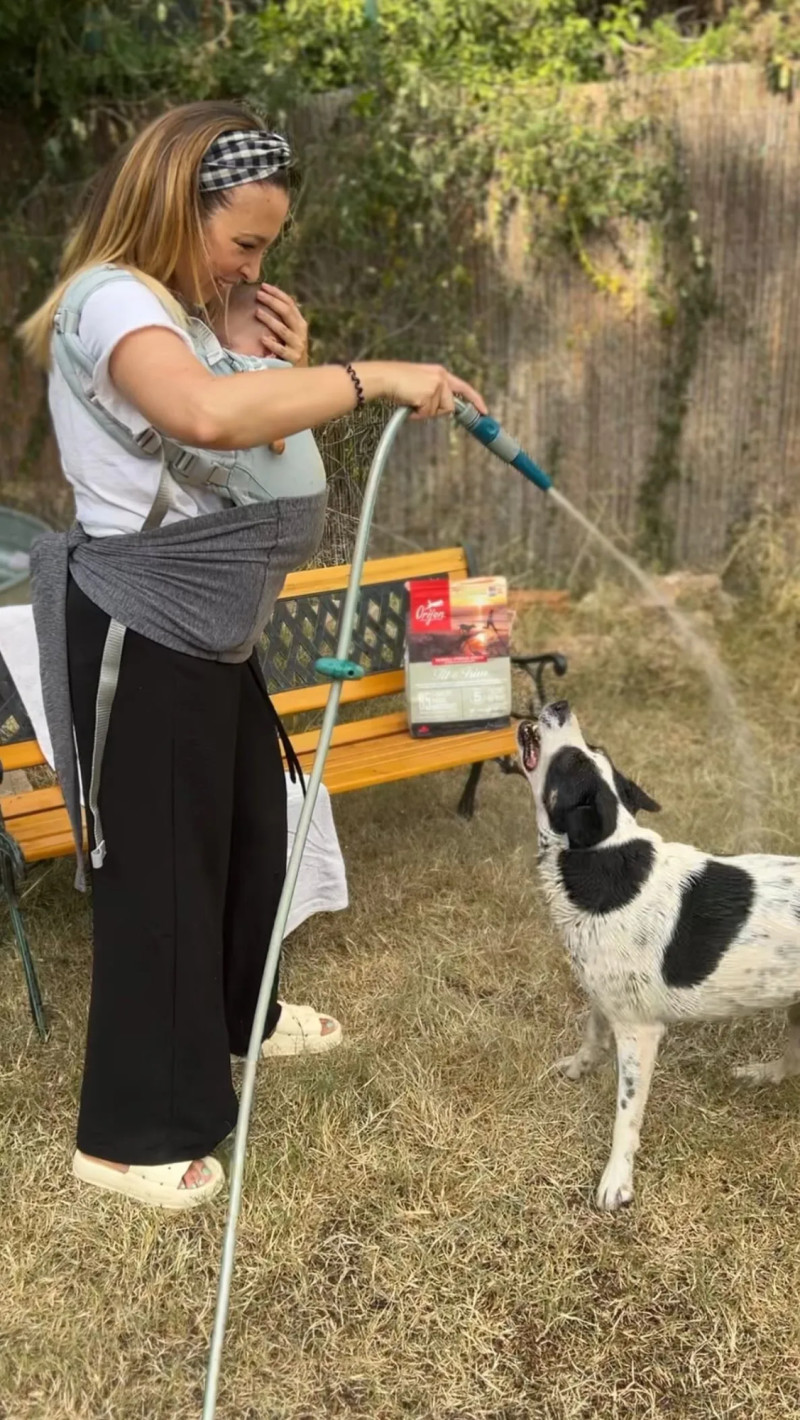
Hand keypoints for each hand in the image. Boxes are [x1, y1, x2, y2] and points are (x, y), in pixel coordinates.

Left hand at [254, 283, 308, 365]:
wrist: (299, 374)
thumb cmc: (289, 350)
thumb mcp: (289, 332)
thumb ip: (281, 318)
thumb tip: (264, 299)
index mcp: (300, 322)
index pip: (289, 303)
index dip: (277, 293)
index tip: (263, 286)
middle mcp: (301, 332)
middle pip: (287, 312)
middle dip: (272, 301)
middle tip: (258, 294)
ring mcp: (298, 346)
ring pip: (283, 330)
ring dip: (269, 320)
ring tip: (257, 312)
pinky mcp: (293, 359)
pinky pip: (281, 350)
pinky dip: (272, 344)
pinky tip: (263, 338)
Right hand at [372, 362, 486, 419]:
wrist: (384, 377)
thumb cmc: (397, 382)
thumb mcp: (421, 384)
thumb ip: (434, 394)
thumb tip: (441, 410)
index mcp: (440, 373)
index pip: (464, 388)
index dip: (476, 400)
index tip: (484, 411)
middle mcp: (441, 378)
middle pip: (449, 406)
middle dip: (435, 411)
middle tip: (418, 405)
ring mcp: (436, 386)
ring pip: (437, 412)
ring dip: (424, 412)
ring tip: (411, 401)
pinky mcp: (429, 394)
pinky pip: (427, 414)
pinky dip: (417, 414)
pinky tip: (408, 403)